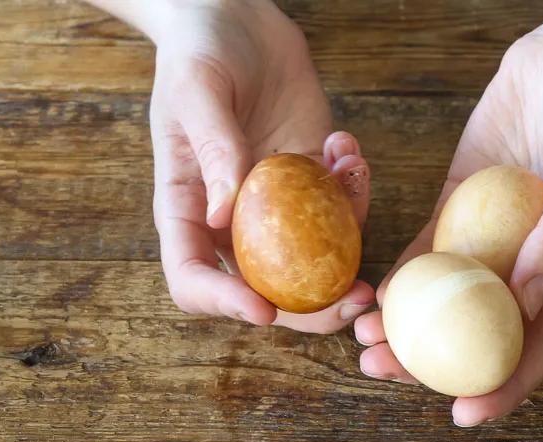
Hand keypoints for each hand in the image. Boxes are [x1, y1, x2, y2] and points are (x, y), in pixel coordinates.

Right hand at [147, 1, 374, 331]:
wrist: (236, 18)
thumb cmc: (200, 50)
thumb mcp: (197, 91)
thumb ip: (214, 151)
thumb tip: (220, 220)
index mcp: (187, 206)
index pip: (192, 278)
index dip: (224, 304)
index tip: (262, 310)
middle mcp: (232, 216)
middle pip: (265, 288)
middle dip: (311, 308)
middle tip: (354, 302)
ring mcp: (277, 201)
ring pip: (314, 257)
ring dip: (350, 242)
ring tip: (352, 170)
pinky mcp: (313, 177)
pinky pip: (342, 207)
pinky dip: (356, 188)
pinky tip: (349, 148)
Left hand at [354, 4, 542, 424]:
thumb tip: (525, 301)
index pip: (539, 342)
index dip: (505, 384)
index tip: (465, 412)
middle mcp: (530, 265)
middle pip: (480, 331)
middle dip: (432, 363)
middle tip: (383, 373)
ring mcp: (490, 238)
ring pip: (445, 299)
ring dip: (405, 326)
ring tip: (363, 341)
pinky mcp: (458, 208)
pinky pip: (426, 251)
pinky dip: (400, 277)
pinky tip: (371, 294)